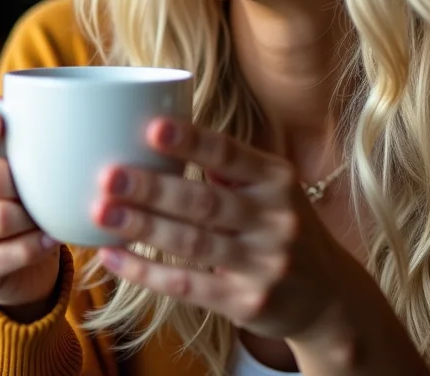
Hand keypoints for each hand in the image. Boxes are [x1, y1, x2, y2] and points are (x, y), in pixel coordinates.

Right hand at [0, 106, 60, 314]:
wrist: (24, 248)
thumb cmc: (25, 188)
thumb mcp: (27, 155)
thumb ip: (29, 128)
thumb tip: (43, 107)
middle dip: (25, 187)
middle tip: (45, 190)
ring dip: (33, 219)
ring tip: (46, 216)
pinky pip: (5, 255)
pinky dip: (33, 248)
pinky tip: (46, 240)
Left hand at [91, 118, 356, 347]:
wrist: (328, 297)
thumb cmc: (281, 228)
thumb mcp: (272, 190)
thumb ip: (229, 167)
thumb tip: (162, 133)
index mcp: (278, 180)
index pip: (229, 154)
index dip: (191, 141)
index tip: (152, 127)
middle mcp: (275, 220)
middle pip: (204, 201)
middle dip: (152, 187)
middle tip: (108, 174)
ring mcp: (263, 264)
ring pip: (192, 243)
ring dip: (141, 227)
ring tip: (100, 212)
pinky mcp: (246, 302)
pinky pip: (187, 284)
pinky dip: (145, 271)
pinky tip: (113, 256)